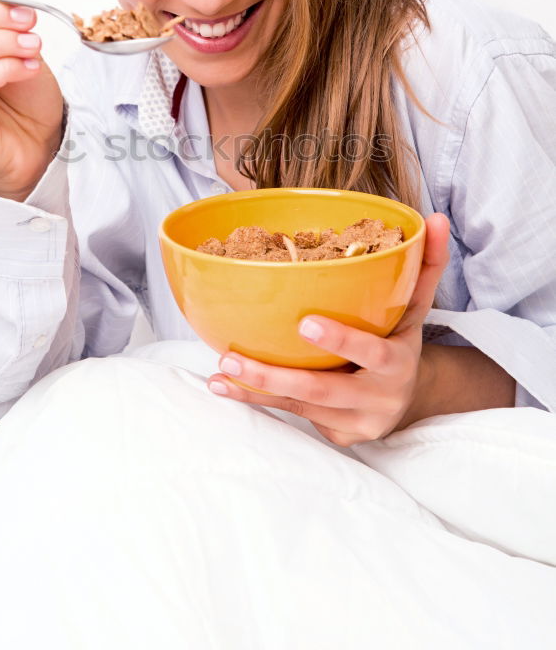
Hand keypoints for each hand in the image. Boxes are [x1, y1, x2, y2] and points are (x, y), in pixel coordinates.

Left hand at [207, 213, 450, 445]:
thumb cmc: (401, 339)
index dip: (340, 340)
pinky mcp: (337, 436)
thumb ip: (427, 265)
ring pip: (298, 407)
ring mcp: (355, 423)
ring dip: (255, 390)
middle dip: (274, 377)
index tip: (304, 323)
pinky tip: (224, 387)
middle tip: (233, 358)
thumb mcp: (416, 306)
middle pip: (321, 391)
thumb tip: (436, 218)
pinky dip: (258, 401)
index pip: (371, 353)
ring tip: (219, 372)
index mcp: (398, 363)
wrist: (409, 397)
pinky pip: (294, 416)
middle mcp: (378, 399)